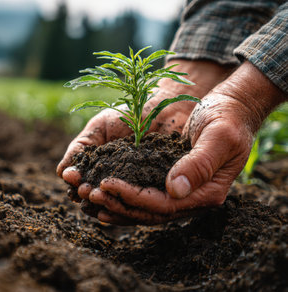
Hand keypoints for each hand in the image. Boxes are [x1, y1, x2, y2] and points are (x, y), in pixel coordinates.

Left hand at [85, 61, 286, 224]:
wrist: (232, 108)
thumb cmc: (227, 118)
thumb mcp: (218, 136)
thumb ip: (199, 163)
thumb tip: (174, 190)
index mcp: (208, 192)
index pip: (164, 205)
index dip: (133, 197)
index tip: (106, 184)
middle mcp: (194, 198)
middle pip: (150, 213)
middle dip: (119, 204)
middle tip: (90, 194)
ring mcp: (183, 193)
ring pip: (145, 209)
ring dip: (117, 205)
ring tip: (90, 197)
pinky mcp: (172, 183)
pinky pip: (145, 197)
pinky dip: (124, 197)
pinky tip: (105, 194)